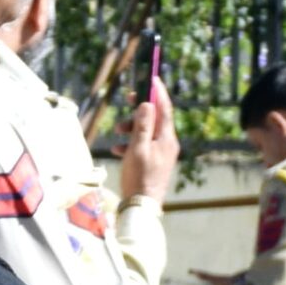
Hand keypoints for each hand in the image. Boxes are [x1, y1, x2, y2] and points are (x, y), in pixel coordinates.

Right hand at [118, 73, 179, 203]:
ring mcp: (162, 154)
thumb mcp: (138, 148)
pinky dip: (130, 143)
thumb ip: (143, 125)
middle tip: (127, 98)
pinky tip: (117, 149)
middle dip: (139, 109)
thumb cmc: (139, 177)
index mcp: (167, 138)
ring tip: (117, 130)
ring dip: (131, 127)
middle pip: (155, 118)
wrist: (142, 207)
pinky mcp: (154, 163)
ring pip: (146, 132)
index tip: (151, 77)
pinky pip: (143, 146)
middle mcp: (168, 144)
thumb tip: (147, 103)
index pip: (165, 108)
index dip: (158, 92)